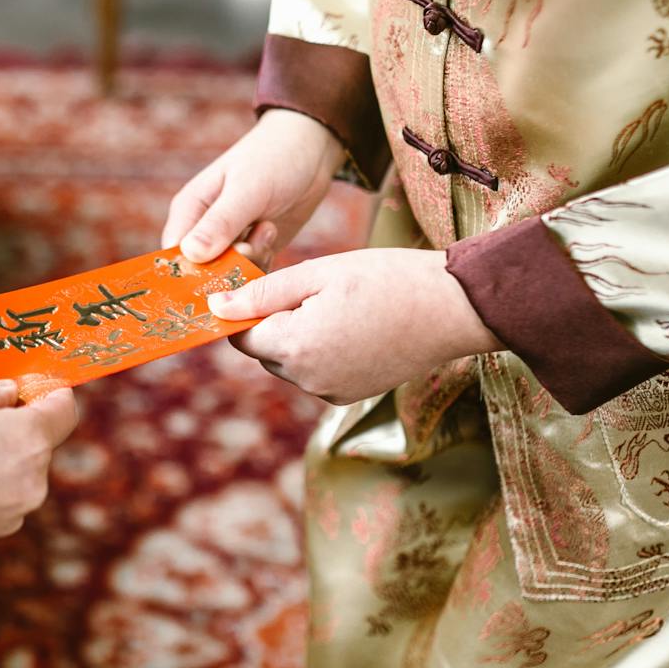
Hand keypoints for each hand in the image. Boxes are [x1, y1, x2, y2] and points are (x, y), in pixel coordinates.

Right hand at [163, 109, 345, 267]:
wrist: (310, 150)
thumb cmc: (272, 158)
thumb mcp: (247, 189)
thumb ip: (220, 223)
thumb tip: (190, 255)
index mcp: (189, 211)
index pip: (174, 257)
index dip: (189, 274)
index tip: (215, 275)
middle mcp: (202, 230)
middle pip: (202, 272)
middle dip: (227, 268)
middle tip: (251, 242)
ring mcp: (228, 242)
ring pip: (230, 275)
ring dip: (250, 261)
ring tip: (267, 227)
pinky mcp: (252, 249)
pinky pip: (251, 272)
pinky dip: (263, 263)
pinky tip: (272, 234)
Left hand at [209, 249, 499, 404]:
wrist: (453, 308)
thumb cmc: (388, 279)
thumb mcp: (319, 273)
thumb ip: (263, 293)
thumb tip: (216, 307)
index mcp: (296, 348)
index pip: (241, 335)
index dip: (244, 308)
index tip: (259, 283)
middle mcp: (309, 380)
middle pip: (265, 350)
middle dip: (273, 320)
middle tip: (307, 286)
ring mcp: (331, 392)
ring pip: (291, 361)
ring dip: (298, 334)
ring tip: (335, 302)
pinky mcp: (350, 394)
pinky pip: (317, 371)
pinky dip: (321, 348)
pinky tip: (351, 322)